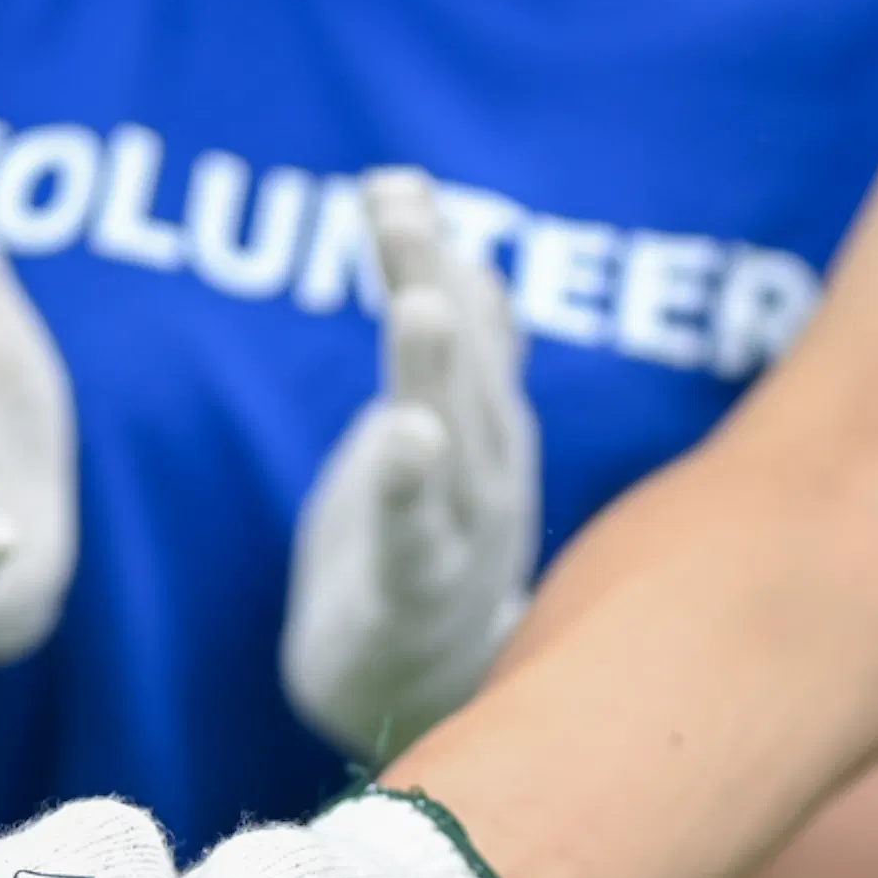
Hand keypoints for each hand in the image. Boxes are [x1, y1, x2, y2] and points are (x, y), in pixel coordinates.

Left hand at [280, 169, 541, 763]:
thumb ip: (459, 361)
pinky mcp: (418, 595)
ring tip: (415, 301)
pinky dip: (414, 486)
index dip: (433, 256)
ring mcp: (464, 535)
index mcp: (485, 430)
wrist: (415, 695)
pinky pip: (419, 537)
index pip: (465, 327)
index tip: (390, 182)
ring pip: (450, 438)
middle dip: (431, 283)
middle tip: (399, 207)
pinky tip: (404, 435)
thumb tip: (471, 263)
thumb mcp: (439, 443)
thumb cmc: (424, 554)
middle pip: (459, 366)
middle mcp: (487, 472)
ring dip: (436, 369)